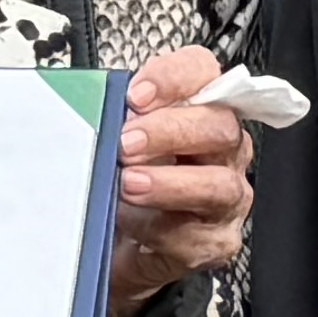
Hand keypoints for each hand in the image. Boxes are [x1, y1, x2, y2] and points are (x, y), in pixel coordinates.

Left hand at [105, 44, 254, 316]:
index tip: (136, 95)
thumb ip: (113, 117)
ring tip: (128, 183)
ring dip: (169, 183)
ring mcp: (226, 198)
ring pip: (218, 184)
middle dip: (170, 131)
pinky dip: (156, 228)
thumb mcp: (115, 140)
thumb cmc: (125, 183)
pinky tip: (128, 220)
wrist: (121, 244)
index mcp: (201, 110)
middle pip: (220, 126)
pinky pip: (193, 236)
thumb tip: (92, 108)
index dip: (173, 78)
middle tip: (127, 143)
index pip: (203, 71)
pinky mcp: (214, 243)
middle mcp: (223, 151)